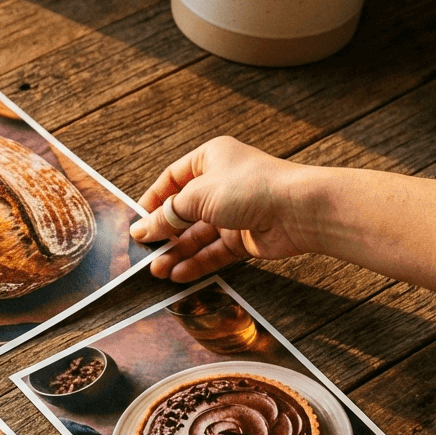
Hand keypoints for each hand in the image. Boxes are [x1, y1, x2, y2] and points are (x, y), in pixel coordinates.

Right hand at [129, 136, 312, 282]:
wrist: (297, 209)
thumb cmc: (249, 188)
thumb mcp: (197, 197)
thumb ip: (167, 216)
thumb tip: (141, 230)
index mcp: (210, 160)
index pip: (172, 180)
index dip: (153, 201)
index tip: (137, 223)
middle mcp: (221, 184)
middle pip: (183, 212)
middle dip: (164, 234)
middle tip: (145, 254)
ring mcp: (233, 213)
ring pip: (197, 236)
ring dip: (177, 253)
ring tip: (157, 271)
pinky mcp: (243, 238)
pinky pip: (213, 251)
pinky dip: (197, 262)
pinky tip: (179, 274)